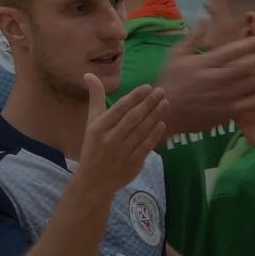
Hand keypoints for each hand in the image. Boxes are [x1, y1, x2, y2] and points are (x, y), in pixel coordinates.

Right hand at [79, 75, 167, 196]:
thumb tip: (89, 74)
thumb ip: (95, 98)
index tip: (148, 87)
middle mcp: (110, 139)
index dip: (135, 97)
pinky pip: (146, 146)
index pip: (120, 109)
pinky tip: (162, 123)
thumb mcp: (90, 122)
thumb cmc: (93, 146)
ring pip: (142, 131)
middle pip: (133, 118)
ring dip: (155, 116)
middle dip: (149, 103)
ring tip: (165, 103)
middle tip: (161, 91)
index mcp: (99, 128)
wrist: (94, 180)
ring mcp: (122, 152)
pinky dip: (155, 134)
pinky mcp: (132, 163)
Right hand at [158, 24, 254, 133]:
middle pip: (250, 65)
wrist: (167, 112)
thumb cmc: (170, 82)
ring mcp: (224, 96)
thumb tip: (203, 18)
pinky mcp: (227, 112)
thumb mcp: (175, 55)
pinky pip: (252, 103)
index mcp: (206, 63)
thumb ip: (192, 37)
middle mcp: (218, 78)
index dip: (254, 43)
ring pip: (254, 83)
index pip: (235, 50)